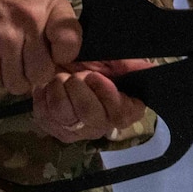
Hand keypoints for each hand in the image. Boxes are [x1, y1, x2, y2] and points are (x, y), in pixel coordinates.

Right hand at [0, 0, 82, 94]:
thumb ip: (62, 30)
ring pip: (19, 85)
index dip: (64, 56)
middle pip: (42, 74)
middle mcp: (28, 23)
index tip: (55, 51)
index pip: (70, 45)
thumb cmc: (11, 3)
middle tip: (26, 58)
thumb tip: (69, 65)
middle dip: (35, 71)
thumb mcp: (44, 3)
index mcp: (49, 7)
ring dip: (15, 77)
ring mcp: (2, 40)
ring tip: (9, 59)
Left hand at [33, 59, 152, 142]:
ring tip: (58, 78)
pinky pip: (46, 119)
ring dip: (59, 92)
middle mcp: (104, 125)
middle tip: (72, 74)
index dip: (106, 95)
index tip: (93, 75)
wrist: (64, 64)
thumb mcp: (114, 59)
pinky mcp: (55, 130)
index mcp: (126, 109)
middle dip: (78, 90)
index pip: (120, 114)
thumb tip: (149, 70)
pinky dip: (43, 99)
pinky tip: (46, 87)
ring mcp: (79, 132)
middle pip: (90, 116)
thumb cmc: (94, 62)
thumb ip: (131, 66)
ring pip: (66, 118)